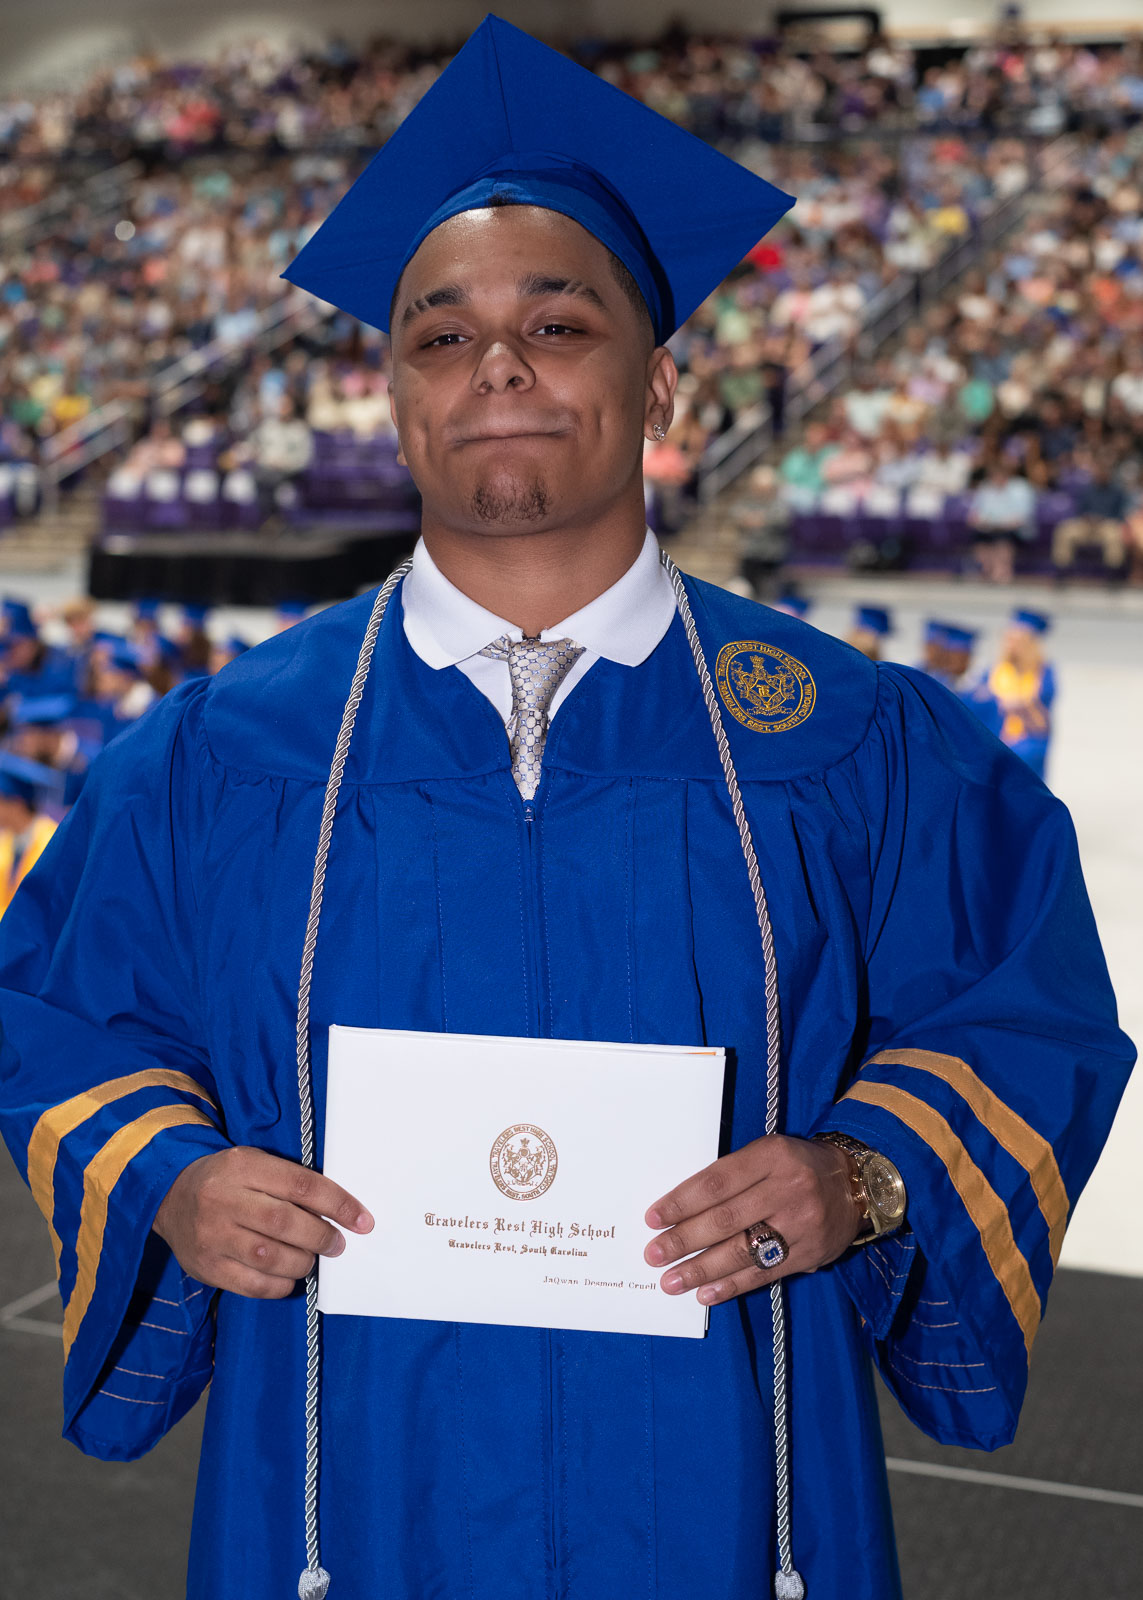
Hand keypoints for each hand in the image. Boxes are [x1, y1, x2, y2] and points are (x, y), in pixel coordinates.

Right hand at [153, 1145, 373, 1299]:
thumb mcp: (254, 1163)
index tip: (362, 1221)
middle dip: (321, 1237)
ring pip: (270, 1257)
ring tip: (310, 1258)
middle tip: (337, 1244)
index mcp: (243, 1166)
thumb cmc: (226, 1179)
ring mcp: (212, 1236)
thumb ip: (289, 1182)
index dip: (338, 1204)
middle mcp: (224, 1200)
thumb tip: (338, 1211)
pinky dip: (280, 1285)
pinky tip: (288, 1277)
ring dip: (302, 1262)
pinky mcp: (205, 1267)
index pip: (301, 1185)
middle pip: (285, 1223)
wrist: (168, 1196)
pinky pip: (252, 1285)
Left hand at [644, 1134, 861, 1305]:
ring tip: (671, 1281)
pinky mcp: (809, 1254)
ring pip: (742, 1250)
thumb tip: (683, 1209)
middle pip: (725, 1219)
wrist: (856, 1185)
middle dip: (684, 1239)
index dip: (682, 1201)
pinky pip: (764, 1273)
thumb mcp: (769, 1153)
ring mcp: (801, 1224)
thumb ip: (733, 1175)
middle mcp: (788, 1189)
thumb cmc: (799, 1166)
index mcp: (772, 1156)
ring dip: (701, 1269)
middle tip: (654, 1254)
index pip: (717, 1181)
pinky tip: (706, 1294)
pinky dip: (731, 1286)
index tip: (654, 1218)